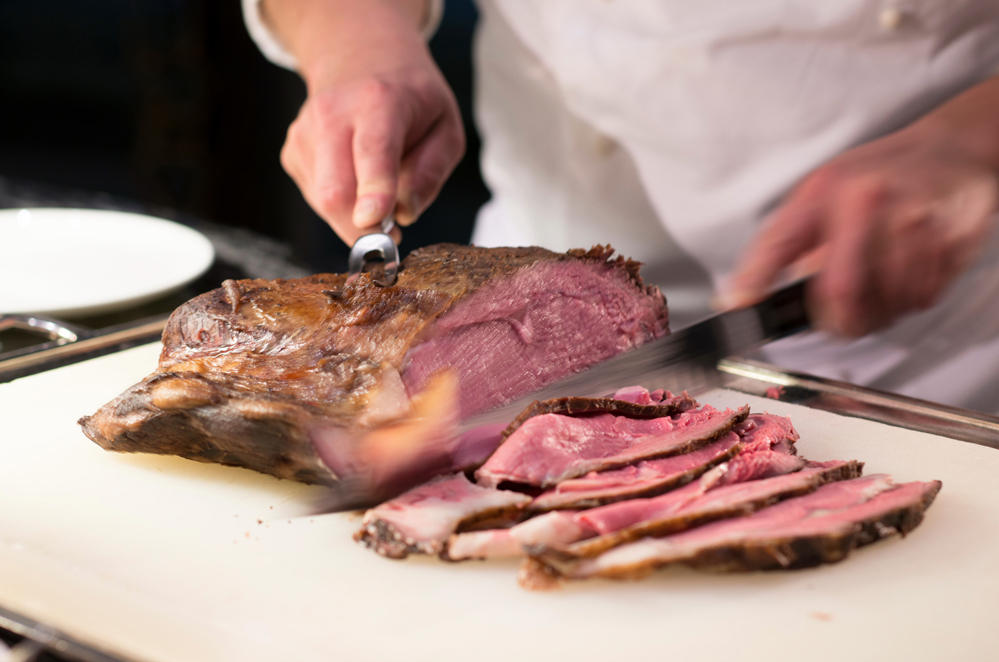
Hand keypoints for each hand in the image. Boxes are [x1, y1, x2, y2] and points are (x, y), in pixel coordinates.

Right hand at [267, 0, 464, 244]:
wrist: (360, 58)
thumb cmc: (412, 100)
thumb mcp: (445, 127)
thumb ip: (432, 172)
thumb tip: (405, 214)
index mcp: (380, 101)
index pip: (373, 150)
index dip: (374, 189)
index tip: (374, 221)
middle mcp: (333, 113)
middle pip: (335, 190)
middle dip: (361, 229)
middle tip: (393, 236)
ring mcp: (305, 132)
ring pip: (324, 202)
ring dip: (355, 215)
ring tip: (377, 186)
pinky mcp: (293, 152)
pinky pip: (317, 199)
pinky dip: (342, 203)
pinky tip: (355, 176)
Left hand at [726, 125, 998, 336]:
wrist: (948, 152)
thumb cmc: (875, 178)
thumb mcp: (818, 194)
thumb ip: (784, 244)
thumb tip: (745, 296)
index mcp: (827, 191)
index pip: (781, 244)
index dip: (755, 280)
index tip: (740, 309)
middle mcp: (870, 204)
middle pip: (841, 292)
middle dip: (834, 320)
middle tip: (833, 318)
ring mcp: (915, 223)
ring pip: (885, 305)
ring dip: (876, 313)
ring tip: (876, 286)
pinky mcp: (950, 244)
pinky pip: (921, 300)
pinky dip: (908, 303)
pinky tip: (904, 276)